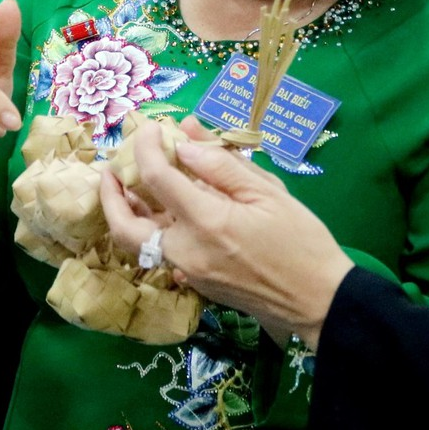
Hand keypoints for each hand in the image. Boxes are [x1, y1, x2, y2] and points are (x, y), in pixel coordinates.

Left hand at [99, 122, 353, 347]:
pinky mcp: (195, 284)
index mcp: (207, 221)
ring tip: (126, 185)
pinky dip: (150, 227)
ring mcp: (187, 272)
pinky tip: (161, 209)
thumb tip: (184, 141)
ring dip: (125, 212)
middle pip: (125, 225)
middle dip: (110, 193)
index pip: (157, 177)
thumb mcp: (269, 193)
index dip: (146, 147)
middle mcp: (186, 251)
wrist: (318, 300)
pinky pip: (159, 253)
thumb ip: (223, 165)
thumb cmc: (302, 240)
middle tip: (111, 167)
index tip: (149, 128)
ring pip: (137, 243)